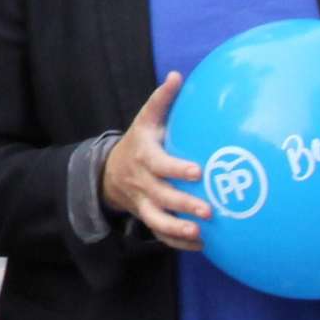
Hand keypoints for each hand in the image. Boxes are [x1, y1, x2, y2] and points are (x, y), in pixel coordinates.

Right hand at [100, 72, 210, 249]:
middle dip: (184, 205)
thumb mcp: (145, 119)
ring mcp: (144, 203)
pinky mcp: (147, 217)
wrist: (110, 173)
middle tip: (209, 210)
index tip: (198, 171)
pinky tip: (202, 244)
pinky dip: (178, 242)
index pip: (160, 165)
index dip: (177, 169)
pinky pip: (161, 234)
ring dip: (178, 229)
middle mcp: (142, 182)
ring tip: (200, 233)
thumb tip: (177, 75)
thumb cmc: (139, 142)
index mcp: (144, 157)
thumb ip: (162, 100)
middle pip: (162, 197)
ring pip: (158, 221)